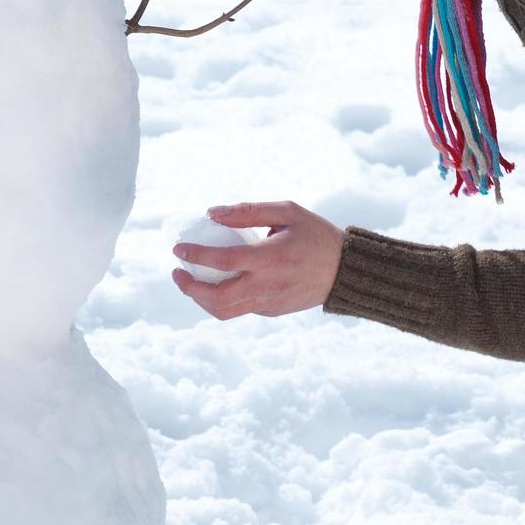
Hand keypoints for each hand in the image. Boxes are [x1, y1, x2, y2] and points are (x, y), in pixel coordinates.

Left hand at [171, 202, 342, 319]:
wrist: (345, 271)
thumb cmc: (316, 236)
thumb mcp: (287, 212)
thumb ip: (247, 212)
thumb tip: (211, 213)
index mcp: (269, 259)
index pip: (223, 261)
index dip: (195, 256)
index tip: (178, 249)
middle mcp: (267, 286)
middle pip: (216, 299)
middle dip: (190, 288)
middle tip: (178, 272)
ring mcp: (269, 303)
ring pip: (224, 311)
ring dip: (201, 298)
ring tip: (191, 281)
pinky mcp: (272, 312)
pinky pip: (240, 308)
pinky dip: (222, 299)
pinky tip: (219, 282)